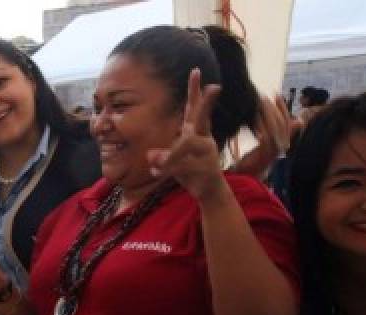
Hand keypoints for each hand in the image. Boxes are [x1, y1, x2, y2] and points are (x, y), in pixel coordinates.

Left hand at [146, 68, 227, 202]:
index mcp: (197, 133)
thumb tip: (151, 155)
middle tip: (214, 86)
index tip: (195, 71)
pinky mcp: (205, 169)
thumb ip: (162, 155)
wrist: (208, 192)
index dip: (195, 90)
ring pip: (186, 145)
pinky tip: (154, 172)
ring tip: (153, 161)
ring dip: (169, 154)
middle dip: (206, 102)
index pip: (195, 109)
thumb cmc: (191, 171)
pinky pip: (183, 166)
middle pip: (203, 118)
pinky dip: (167, 169)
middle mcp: (204, 139)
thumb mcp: (174, 159)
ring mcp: (207, 154)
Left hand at [233, 93, 291, 178]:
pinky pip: (266, 137)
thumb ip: (277, 132)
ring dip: (269, 113)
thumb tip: (298, 121)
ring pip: (276, 128)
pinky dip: (262, 125)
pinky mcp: (263, 156)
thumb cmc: (252, 162)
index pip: (287, 122)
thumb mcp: (266, 144)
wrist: (242, 179)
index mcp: (281, 143)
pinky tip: (255, 117)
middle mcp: (279, 147)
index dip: (283, 108)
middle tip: (266, 96)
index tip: (276, 95)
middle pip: (283, 124)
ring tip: (261, 102)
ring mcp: (272, 152)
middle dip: (276, 107)